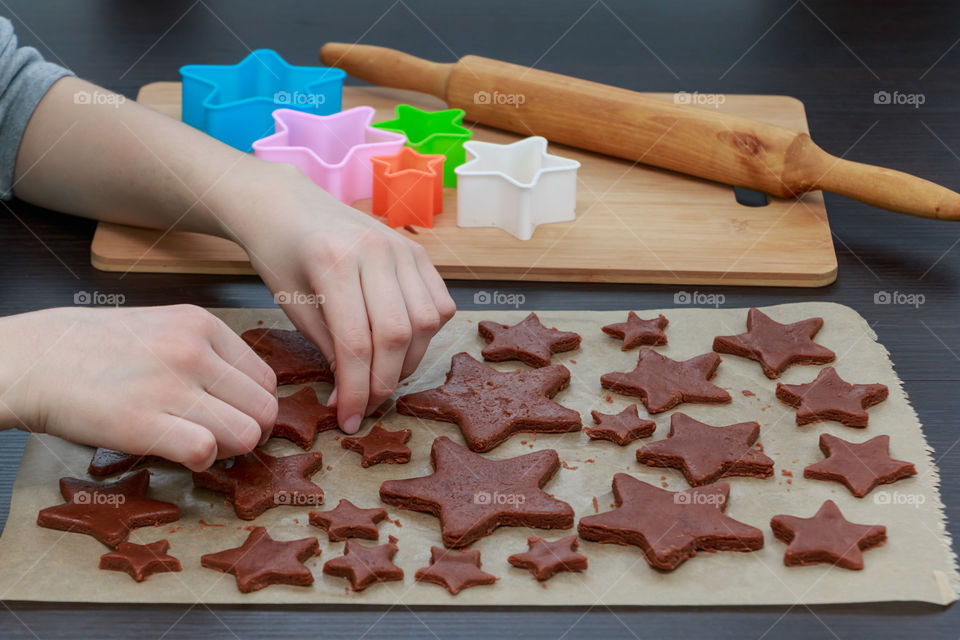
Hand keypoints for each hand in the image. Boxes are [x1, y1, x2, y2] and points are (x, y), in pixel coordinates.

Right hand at [0, 305, 277, 470]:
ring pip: (247, 433)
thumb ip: (205, 353)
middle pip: (265, 409)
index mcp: (202, 324)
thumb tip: (244, 394)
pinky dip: (200, 462)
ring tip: (200, 446)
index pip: (265, 378)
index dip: (254, 407)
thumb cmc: (93, 348)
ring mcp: (170, 385)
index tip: (233, 418)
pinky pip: (206, 451)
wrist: (33, 358)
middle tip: (221, 439)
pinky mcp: (143, 421)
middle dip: (250, 432)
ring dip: (228, 450)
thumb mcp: (161, 327)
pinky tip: (180, 454)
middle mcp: (194, 350)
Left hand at [234, 164, 455, 433]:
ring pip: (426, 322)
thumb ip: (329, 345)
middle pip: (396, 335)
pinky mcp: (418, 251)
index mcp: (333, 262)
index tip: (346, 418)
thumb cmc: (281, 255)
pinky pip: (439, 304)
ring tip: (381, 377)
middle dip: (383, 382)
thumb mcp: (292, 304)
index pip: (356, 342)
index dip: (354, 389)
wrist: (288, 206)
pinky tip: (401, 346)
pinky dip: (427, 334)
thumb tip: (355, 391)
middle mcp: (375, 251)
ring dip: (408, 362)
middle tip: (364, 407)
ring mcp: (403, 248)